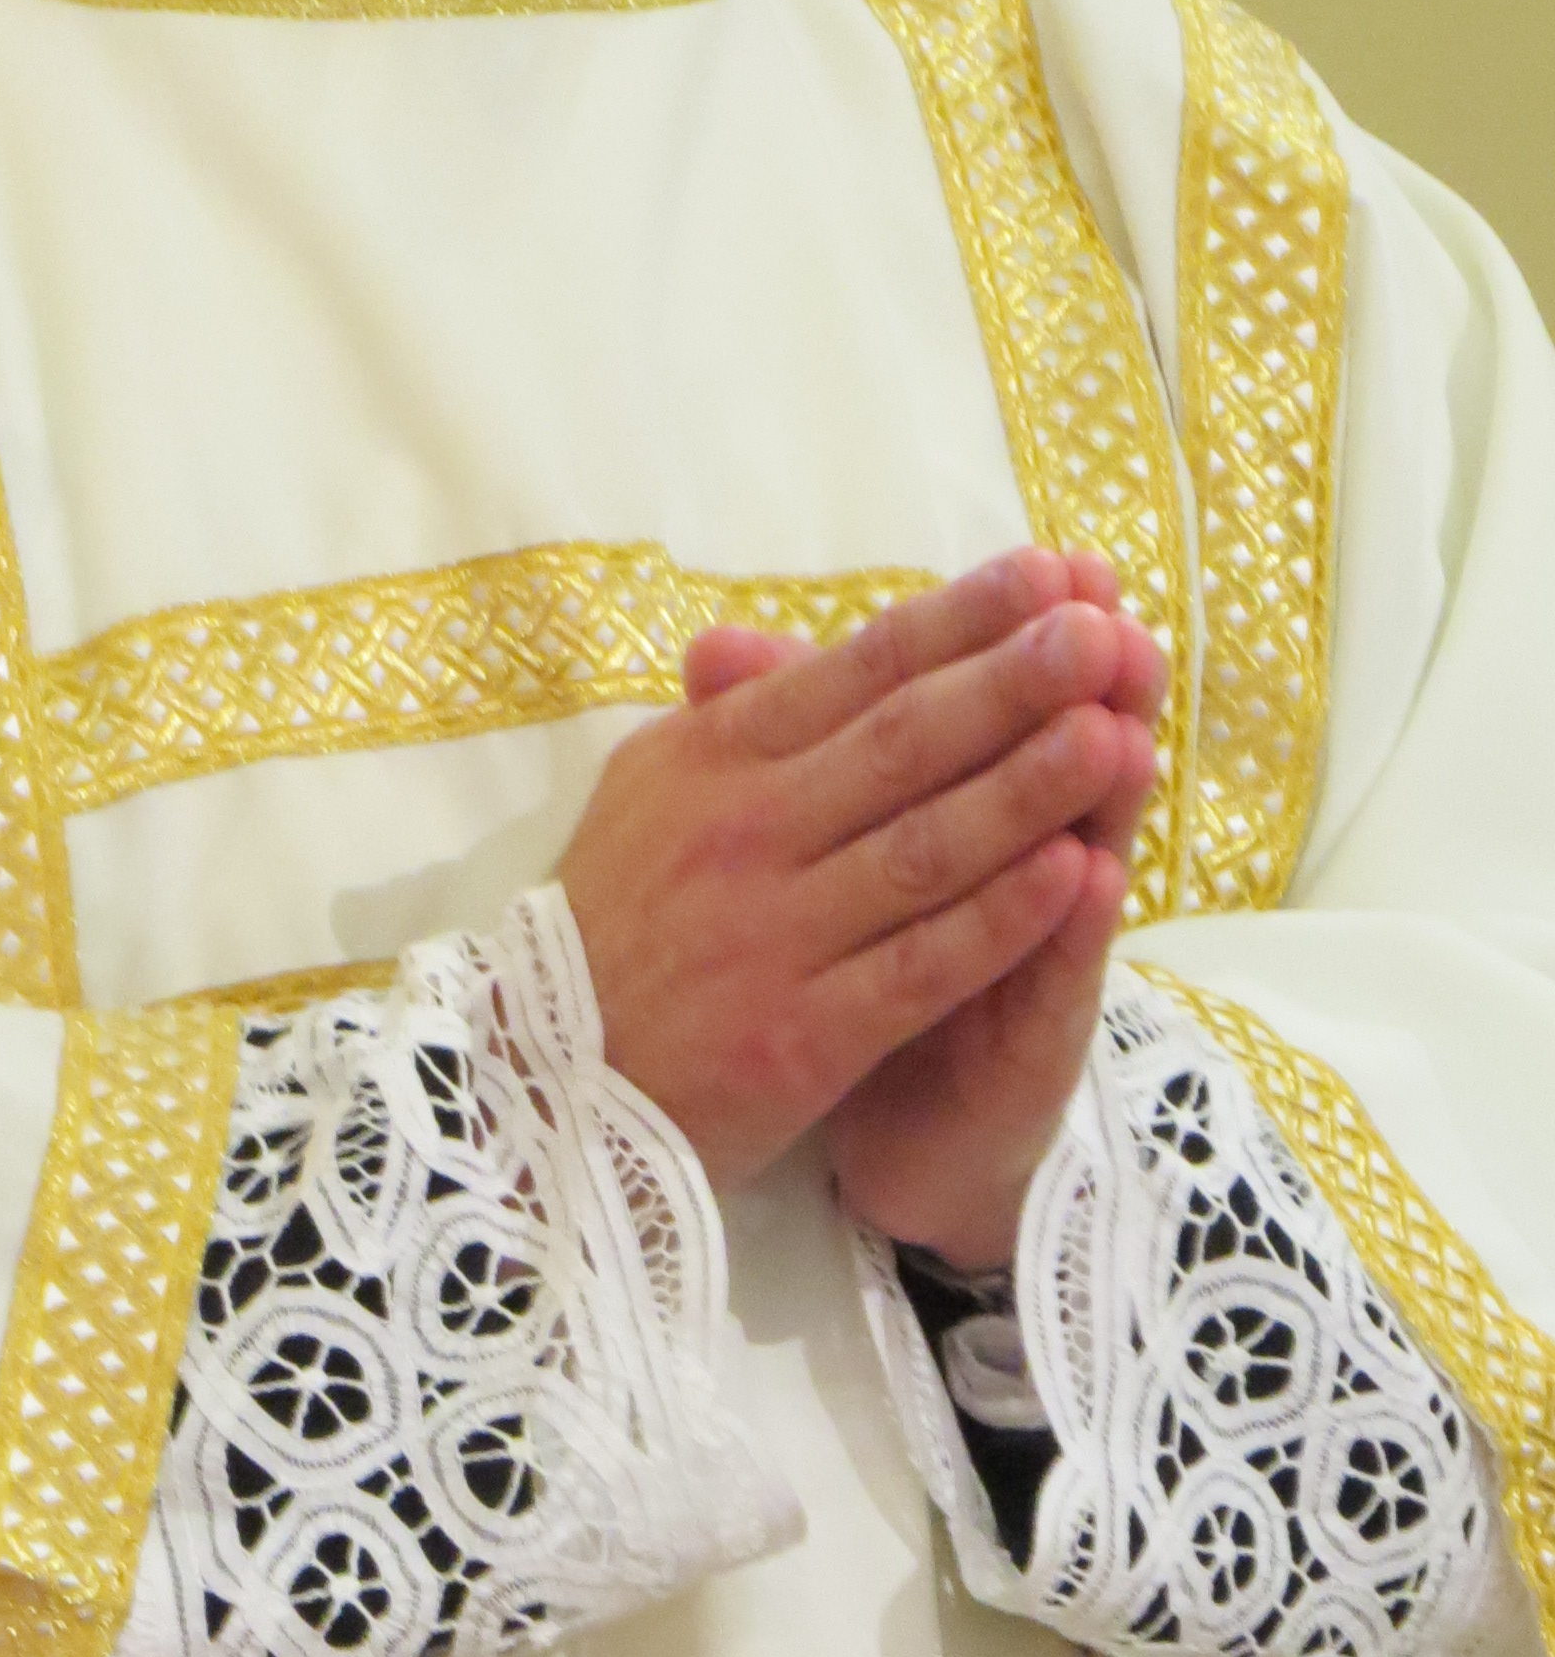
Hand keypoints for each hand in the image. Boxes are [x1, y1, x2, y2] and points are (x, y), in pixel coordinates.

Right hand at [556, 550, 1165, 1219]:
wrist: (543, 1083)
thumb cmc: (617, 922)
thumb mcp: (647, 792)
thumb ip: (728, 716)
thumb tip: (773, 632)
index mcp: (710, 760)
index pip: (852, 672)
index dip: (955, 620)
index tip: (1046, 573)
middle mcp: (742, 832)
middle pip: (900, 744)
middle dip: (1010, 682)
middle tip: (1101, 629)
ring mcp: (773, 933)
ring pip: (923, 848)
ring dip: (1025, 789)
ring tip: (1113, 733)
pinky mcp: (800, 1035)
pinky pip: (919, 967)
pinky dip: (998, 922)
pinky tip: (1073, 879)